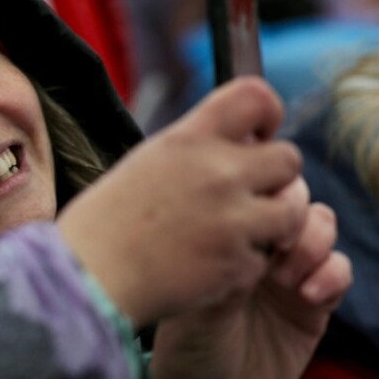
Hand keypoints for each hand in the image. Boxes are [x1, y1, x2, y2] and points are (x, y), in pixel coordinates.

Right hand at [57, 77, 310, 328]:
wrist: (84, 281)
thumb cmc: (103, 226)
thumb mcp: (146, 165)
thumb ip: (194, 150)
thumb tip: (240, 145)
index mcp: (188, 139)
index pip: (256, 97)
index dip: (269, 114)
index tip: (261, 135)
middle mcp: (217, 171)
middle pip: (290, 158)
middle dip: (277, 180)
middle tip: (252, 198)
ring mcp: (232, 219)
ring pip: (294, 210)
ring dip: (274, 225)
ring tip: (237, 236)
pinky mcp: (238, 264)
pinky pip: (266, 258)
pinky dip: (245, 266)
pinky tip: (209, 268)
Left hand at [147, 199, 350, 378]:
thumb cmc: (188, 346)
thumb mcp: (199, 293)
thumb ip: (229, 253)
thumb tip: (255, 216)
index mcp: (222, 232)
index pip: (253, 185)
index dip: (264, 184)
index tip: (254, 204)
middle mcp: (257, 243)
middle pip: (294, 195)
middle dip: (293, 207)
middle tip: (277, 240)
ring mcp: (289, 270)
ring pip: (322, 225)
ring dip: (313, 240)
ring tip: (287, 276)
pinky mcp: (316, 303)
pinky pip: (340, 270)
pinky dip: (332, 273)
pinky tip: (308, 295)